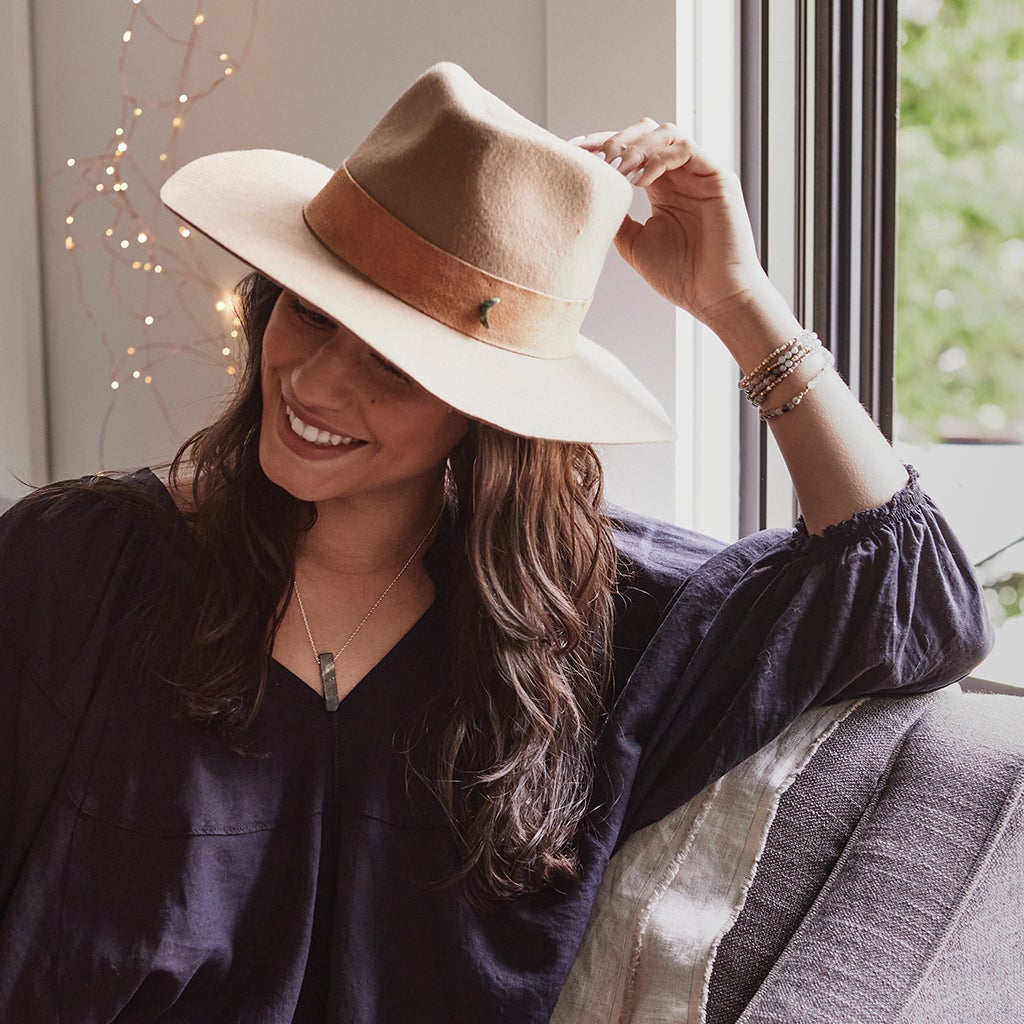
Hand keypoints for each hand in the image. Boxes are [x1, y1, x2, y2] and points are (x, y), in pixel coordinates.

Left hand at [571, 120, 770, 325]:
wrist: (715, 298)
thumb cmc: (681, 276)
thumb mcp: (634, 245)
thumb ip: (617, 219)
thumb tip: (593, 200)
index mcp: (661, 188)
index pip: (629, 151)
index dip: (601, 146)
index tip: (574, 151)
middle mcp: (679, 176)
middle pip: (645, 133)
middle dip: (615, 139)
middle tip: (595, 157)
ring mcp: (699, 174)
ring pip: (664, 134)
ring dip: (635, 147)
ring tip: (616, 169)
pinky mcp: (718, 178)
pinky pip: (685, 149)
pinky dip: (659, 159)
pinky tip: (640, 180)